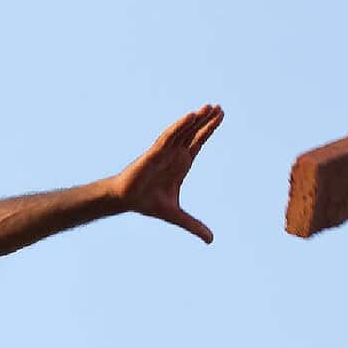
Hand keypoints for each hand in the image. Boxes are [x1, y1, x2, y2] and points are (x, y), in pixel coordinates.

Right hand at [112, 104, 223, 243]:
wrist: (127, 201)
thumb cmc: (148, 202)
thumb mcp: (176, 215)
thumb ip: (193, 225)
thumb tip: (211, 240)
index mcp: (181, 163)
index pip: (198, 142)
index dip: (209, 130)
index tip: (220, 116)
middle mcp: (174, 154)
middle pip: (193, 133)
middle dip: (206, 120)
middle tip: (220, 108)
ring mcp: (164, 152)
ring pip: (183, 131)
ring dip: (196, 119)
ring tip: (209, 107)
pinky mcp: (154, 152)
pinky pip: (169, 136)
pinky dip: (180, 126)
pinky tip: (191, 116)